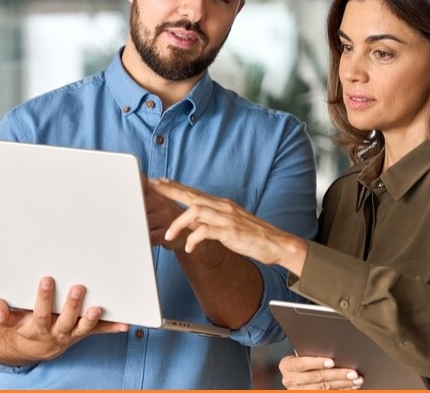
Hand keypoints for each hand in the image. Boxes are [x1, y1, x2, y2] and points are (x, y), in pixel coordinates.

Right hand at [0, 276, 128, 362]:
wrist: (37, 347)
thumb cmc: (26, 326)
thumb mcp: (11, 323)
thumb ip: (3, 315)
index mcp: (38, 327)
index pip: (40, 313)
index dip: (43, 298)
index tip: (47, 279)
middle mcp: (57, 332)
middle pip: (65, 320)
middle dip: (72, 305)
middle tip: (78, 287)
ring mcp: (73, 333)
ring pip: (83, 328)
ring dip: (91, 319)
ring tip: (98, 308)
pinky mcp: (84, 333)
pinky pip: (99, 332)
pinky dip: (113, 328)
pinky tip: (125, 323)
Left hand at [149, 178, 306, 272]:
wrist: (277, 244)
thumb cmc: (252, 236)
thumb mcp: (228, 224)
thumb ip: (211, 221)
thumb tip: (192, 222)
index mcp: (221, 204)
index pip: (194, 191)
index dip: (176, 186)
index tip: (159, 181)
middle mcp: (222, 207)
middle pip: (191, 194)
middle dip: (170, 190)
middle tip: (152, 186)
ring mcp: (227, 218)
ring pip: (196, 210)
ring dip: (179, 222)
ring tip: (168, 234)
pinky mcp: (230, 232)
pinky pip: (206, 231)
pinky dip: (194, 238)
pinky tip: (189, 247)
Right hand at [279, 355, 364, 389]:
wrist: (293, 375)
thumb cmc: (299, 360)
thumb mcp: (299, 354)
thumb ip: (309, 351)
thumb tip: (332, 346)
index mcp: (287, 365)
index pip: (301, 363)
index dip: (316, 362)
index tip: (332, 361)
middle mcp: (291, 380)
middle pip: (316, 377)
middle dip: (337, 374)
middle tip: (352, 372)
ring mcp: (299, 391)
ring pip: (324, 388)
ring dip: (343, 384)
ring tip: (356, 379)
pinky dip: (341, 390)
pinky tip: (351, 386)